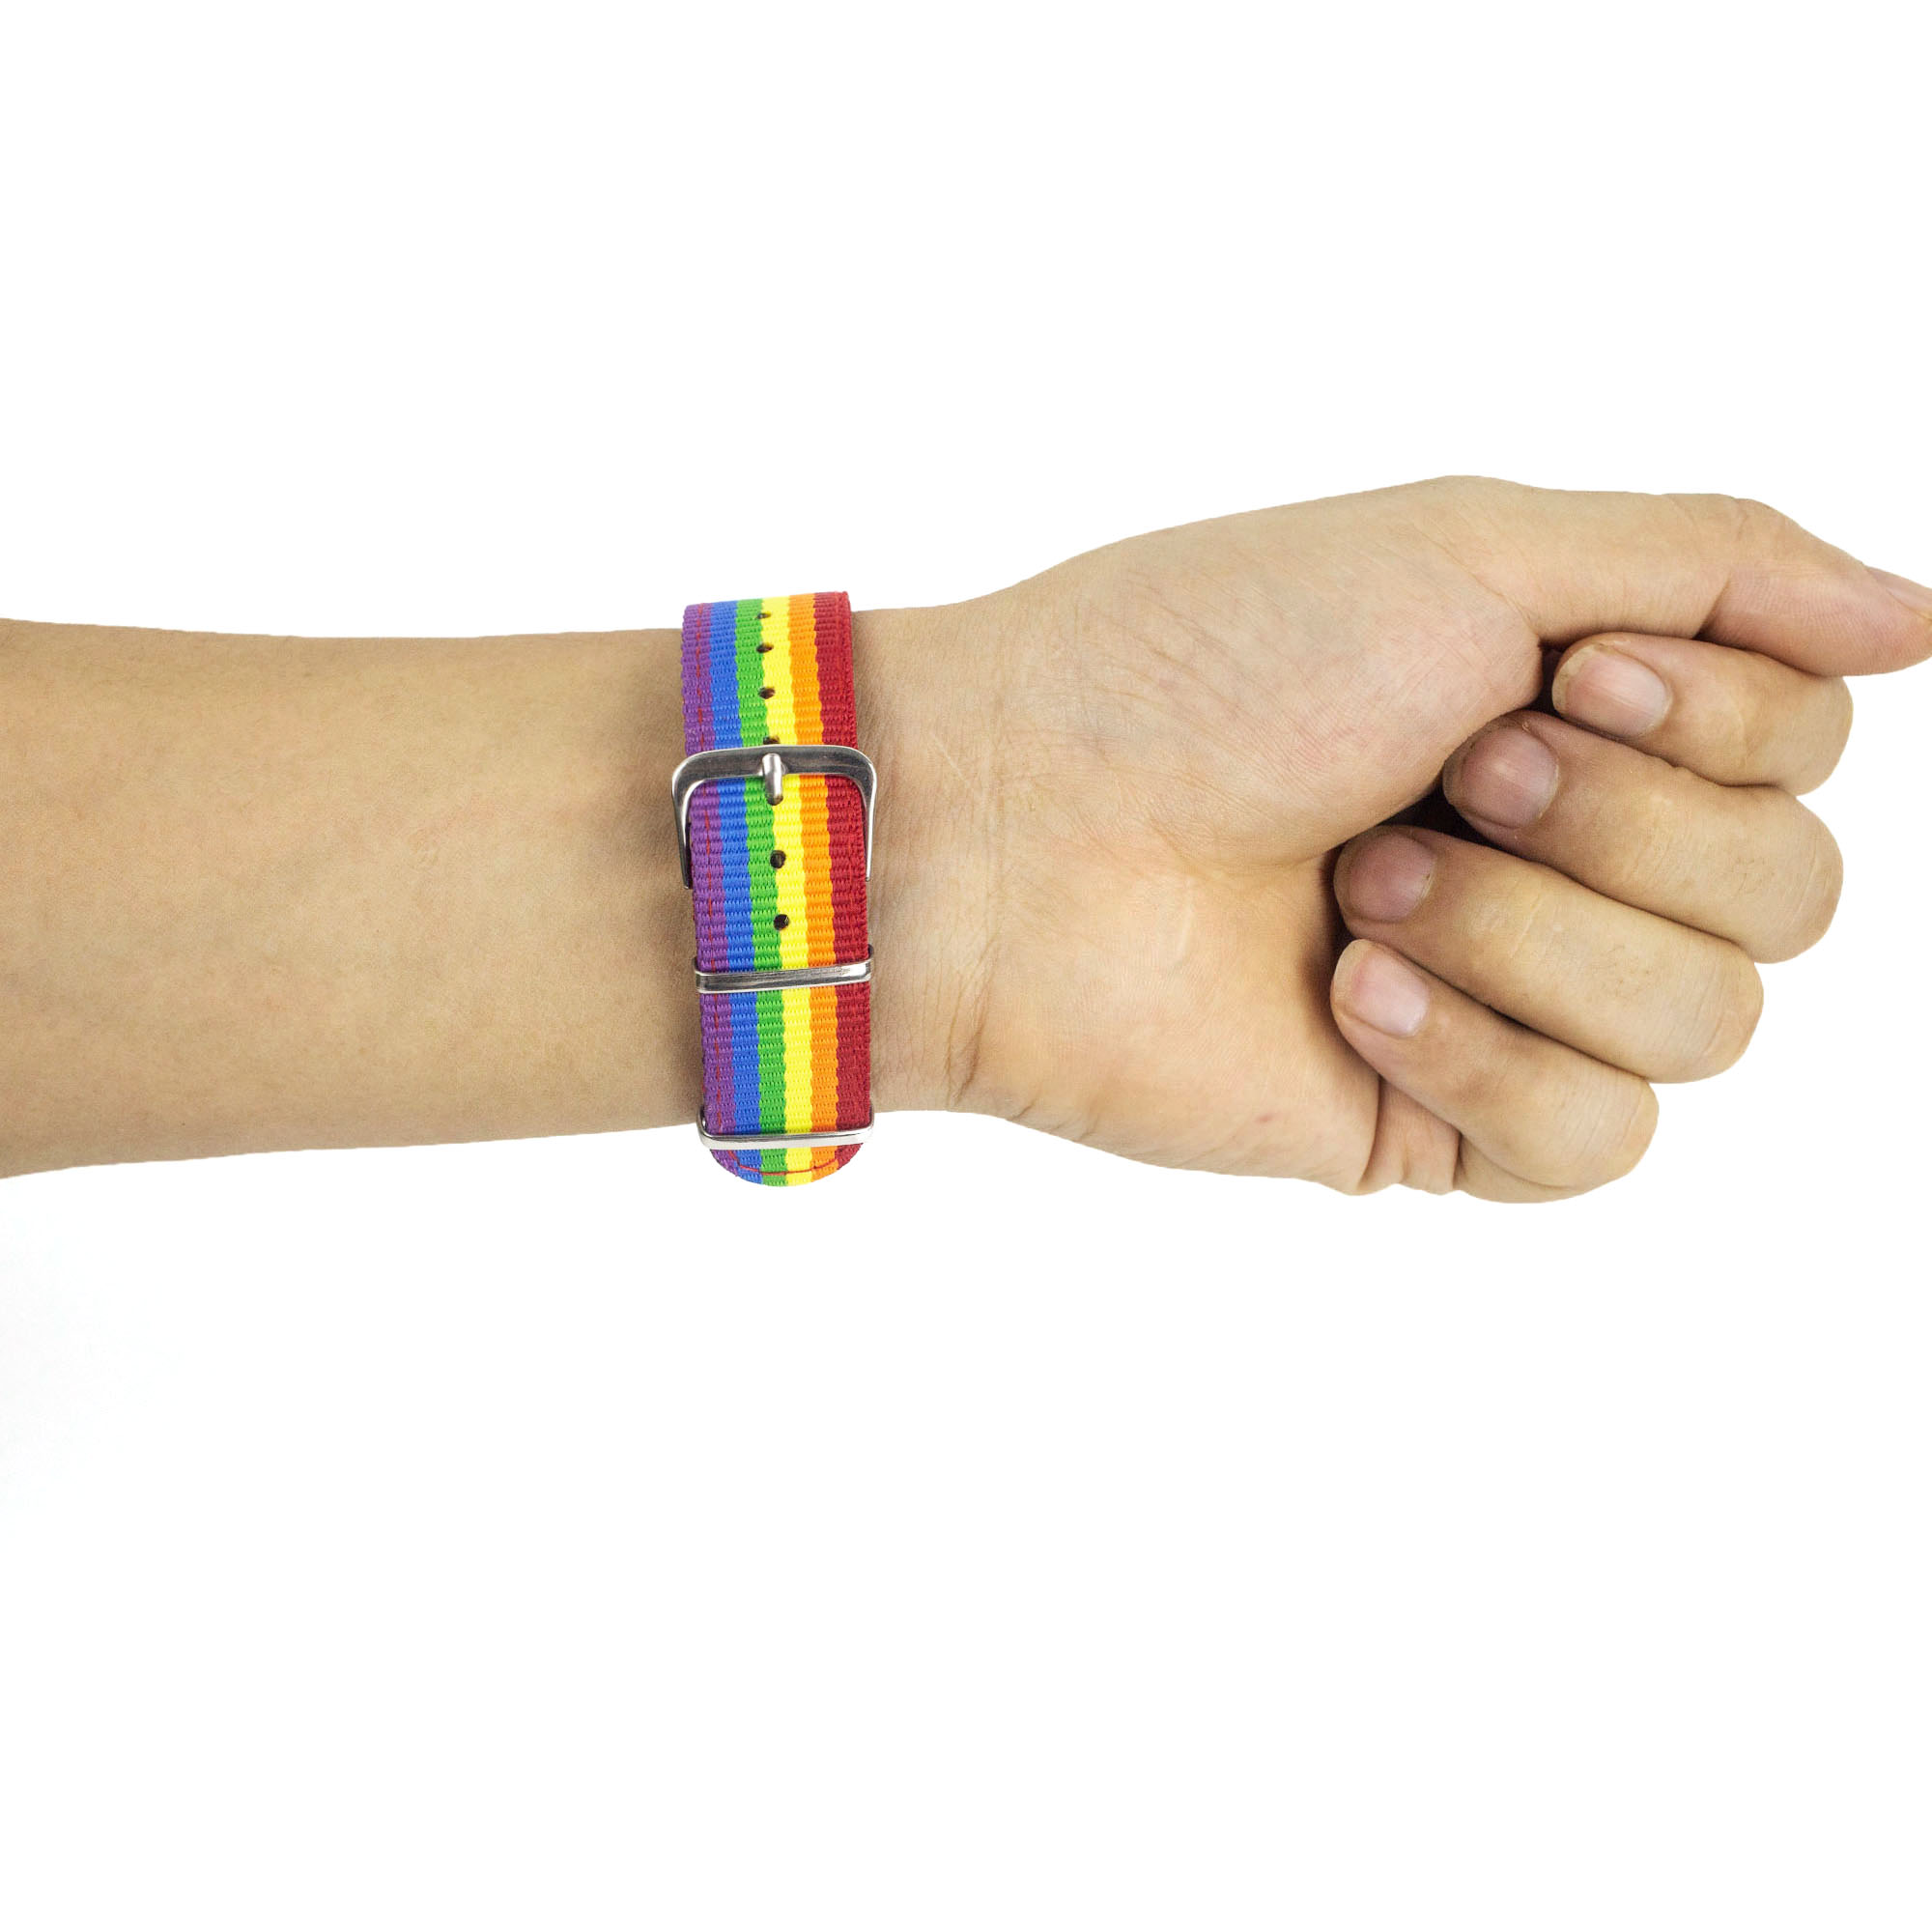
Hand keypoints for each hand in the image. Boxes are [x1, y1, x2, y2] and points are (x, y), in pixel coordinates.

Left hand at [873, 478, 1931, 1198]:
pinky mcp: (1442, 1130)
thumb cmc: (1206, 660)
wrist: (1021, 823)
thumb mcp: (1473, 545)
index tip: (1564, 675)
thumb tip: (1922, 621)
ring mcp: (1509, 1004)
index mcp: (1585, 714)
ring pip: (1711, 1024)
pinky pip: (1598, 1141)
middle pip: (1794, 893)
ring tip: (1361, 883)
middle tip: (1445, 774)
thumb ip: (1715, 568)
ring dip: (1531, 933)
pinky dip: (1477, 1055)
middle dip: (1620, 824)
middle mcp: (1569, 861)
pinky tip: (1347, 998)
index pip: (1812, 744)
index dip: (1723, 719)